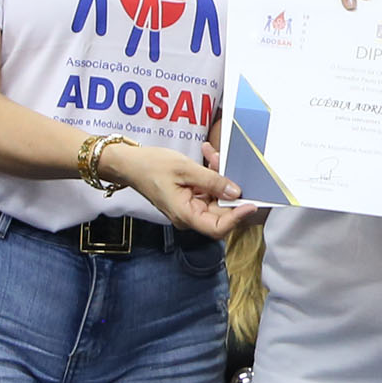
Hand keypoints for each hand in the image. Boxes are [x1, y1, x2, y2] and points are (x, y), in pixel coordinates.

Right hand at [106, 142, 258, 239]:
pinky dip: (212, 174)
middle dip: (229, 188)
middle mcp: (189, 216)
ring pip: (216, 198)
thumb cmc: (151, 167)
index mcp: (186, 215)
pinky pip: (208, 190)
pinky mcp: (190, 197)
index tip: (251, 204)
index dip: (237, 218)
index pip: (218, 227)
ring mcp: (190, 207)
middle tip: (229, 164)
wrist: (130, 163)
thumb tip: (236, 191)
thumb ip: (212, 181)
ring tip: (212, 155)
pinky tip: (208, 156)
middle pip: (221, 212)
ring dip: (220, 177)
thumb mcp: (185, 169)